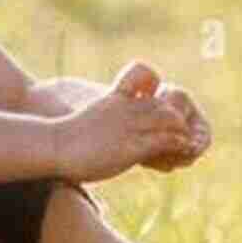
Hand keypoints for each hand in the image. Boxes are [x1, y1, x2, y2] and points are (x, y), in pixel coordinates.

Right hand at [54, 60, 195, 183]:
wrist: (53, 145)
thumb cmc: (62, 138)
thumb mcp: (84, 121)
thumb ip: (98, 122)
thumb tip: (95, 132)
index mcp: (115, 99)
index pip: (149, 90)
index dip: (162, 104)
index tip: (166, 119)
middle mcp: (126, 109)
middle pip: (164, 105)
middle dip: (177, 118)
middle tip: (184, 134)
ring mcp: (129, 126)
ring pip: (169, 120)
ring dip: (182, 131)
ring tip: (188, 143)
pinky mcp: (131, 146)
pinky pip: (164, 141)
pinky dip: (178, 145)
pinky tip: (184, 151)